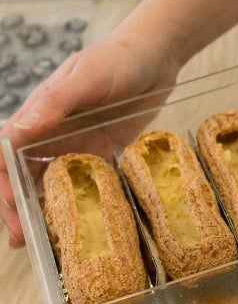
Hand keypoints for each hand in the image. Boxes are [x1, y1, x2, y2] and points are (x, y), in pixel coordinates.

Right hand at [0, 34, 180, 246]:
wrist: (157, 57)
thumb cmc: (117, 59)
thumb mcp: (86, 75)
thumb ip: (54, 102)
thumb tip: (18, 131)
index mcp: (38, 116)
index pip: (4, 153)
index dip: (1, 181)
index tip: (9, 205)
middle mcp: (51, 136)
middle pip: (21, 177)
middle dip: (17, 208)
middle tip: (24, 239)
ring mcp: (76, 148)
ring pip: (49, 187)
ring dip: (42, 214)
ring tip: (44, 246)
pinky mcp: (102, 157)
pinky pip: (85, 186)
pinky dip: (78, 207)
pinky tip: (81, 229)